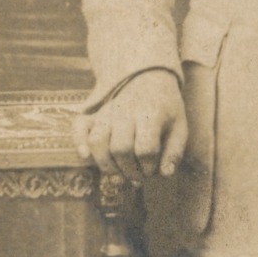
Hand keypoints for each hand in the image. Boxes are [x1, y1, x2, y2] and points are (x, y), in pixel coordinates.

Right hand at [73, 70, 187, 182]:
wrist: (149, 79)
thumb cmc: (165, 109)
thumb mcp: (179, 126)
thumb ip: (174, 151)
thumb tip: (165, 174)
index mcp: (151, 114)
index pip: (145, 148)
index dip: (149, 167)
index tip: (153, 171)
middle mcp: (126, 111)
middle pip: (120, 148)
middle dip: (128, 170)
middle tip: (136, 177)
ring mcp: (107, 111)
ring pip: (98, 141)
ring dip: (106, 164)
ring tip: (117, 174)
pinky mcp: (94, 113)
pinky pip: (79, 126)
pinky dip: (78, 141)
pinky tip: (84, 156)